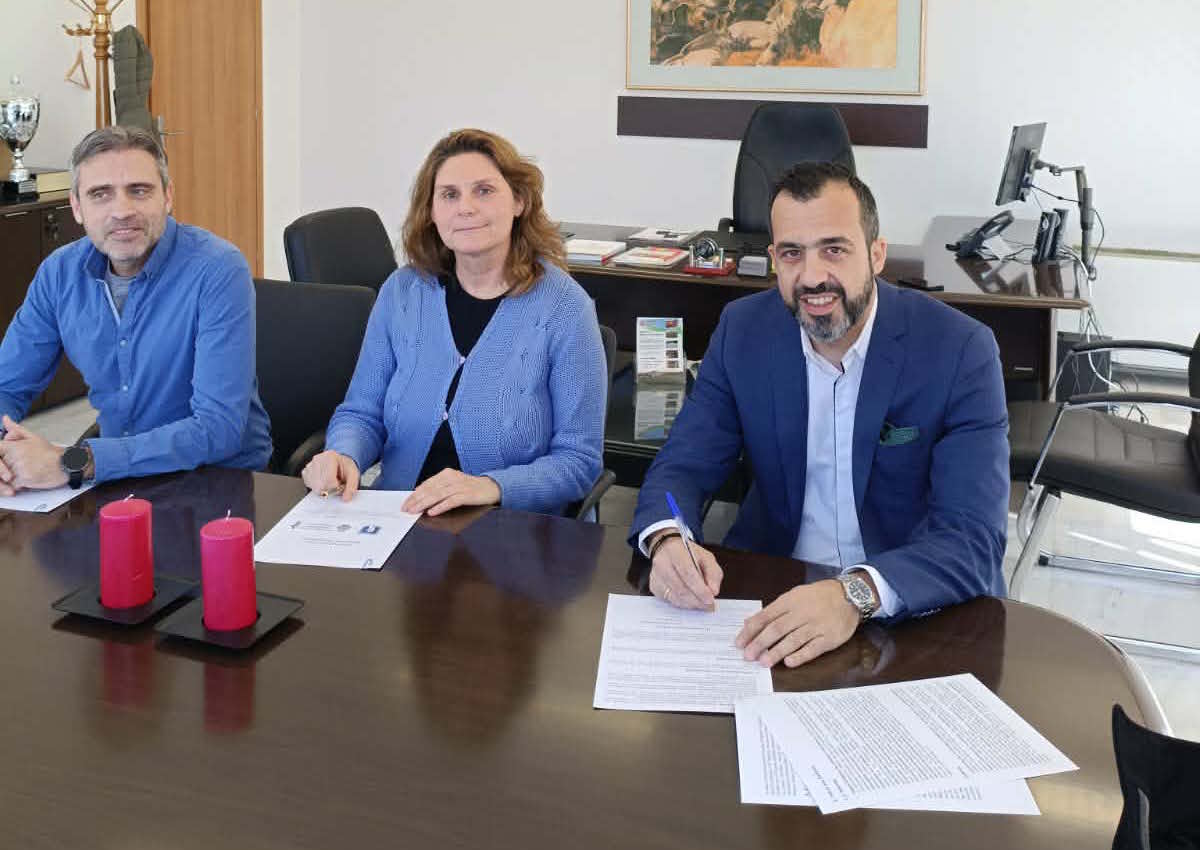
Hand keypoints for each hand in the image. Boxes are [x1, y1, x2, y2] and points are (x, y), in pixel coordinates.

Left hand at [0, 415, 67, 494]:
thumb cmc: (50, 452)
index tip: (3, 461)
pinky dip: (17, 486)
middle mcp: (14, 457)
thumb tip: (5, 418)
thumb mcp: (33, 437)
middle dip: (4, 469)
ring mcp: (18, 469)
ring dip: (9, 479)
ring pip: (4, 478)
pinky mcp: (24, 480)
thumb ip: (15, 429)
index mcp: (13, 446)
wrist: (66, 464)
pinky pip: (12, 486)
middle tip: (14, 470)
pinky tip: (26, 481)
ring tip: (20, 475)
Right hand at [301, 450, 359, 500]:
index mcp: (330, 457)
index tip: (340, 484)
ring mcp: (310, 465)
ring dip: (324, 489)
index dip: (336, 487)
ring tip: (330, 481)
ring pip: (314, 487)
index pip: (329, 480)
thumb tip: (346, 498)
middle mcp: (318, 459)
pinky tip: (323, 481)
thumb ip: (352, 487)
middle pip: (321, 485)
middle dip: (330, 489)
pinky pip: (310, 486)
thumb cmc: (345, 467)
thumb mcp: (354, 475)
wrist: (339, 462)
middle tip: (336, 483)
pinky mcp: (305, 472)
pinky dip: (317, 487)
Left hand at [402, 468, 499, 515]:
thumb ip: (439, 489)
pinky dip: (440, 506)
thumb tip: (421, 497)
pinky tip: (432, 512)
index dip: (415, 494)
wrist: (492, 487)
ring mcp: (460, 486)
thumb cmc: (471, 488)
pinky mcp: (467, 494)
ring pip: (438, 495)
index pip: (426, 484)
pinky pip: (451, 501)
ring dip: (424, 503)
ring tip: (415, 511)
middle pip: (430, 489)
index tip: (406, 502)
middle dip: (416, 500)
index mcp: (447, 474)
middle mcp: (452, 478)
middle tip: (406, 509)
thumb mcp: (453, 484)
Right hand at [648, 533, 722, 610]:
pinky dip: (683, 604)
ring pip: (675, 597)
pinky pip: (670, 601)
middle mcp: (662, 563)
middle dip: (697, 600)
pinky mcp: (654, 587)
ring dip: (691, 604)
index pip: (687, 573)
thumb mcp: (706, 557)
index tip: (710, 599)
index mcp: (676, 552)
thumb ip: (713, 573)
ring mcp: (656, 576)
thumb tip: (713, 591)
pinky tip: (690, 600)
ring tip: (702, 603)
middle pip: (680, 588)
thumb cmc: (688, 554)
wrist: (668, 549)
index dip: (700, 589)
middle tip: (709, 605)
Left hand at [735, 580, 860, 667]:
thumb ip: (773, 610)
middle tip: (747, 656)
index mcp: (790, 601)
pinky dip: (800, 655)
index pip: (766, 616)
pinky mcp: (829, 638)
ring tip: (763, 662)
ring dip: (776, 652)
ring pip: (793, 639)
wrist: (849, 596)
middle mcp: (801, 613)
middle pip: (777, 629)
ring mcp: (816, 625)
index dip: (751, 630)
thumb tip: (750, 622)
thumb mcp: (794, 596)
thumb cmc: (817, 597)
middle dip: (760, 643)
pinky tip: (788, 662)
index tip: (739, 642)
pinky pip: (813, 648)